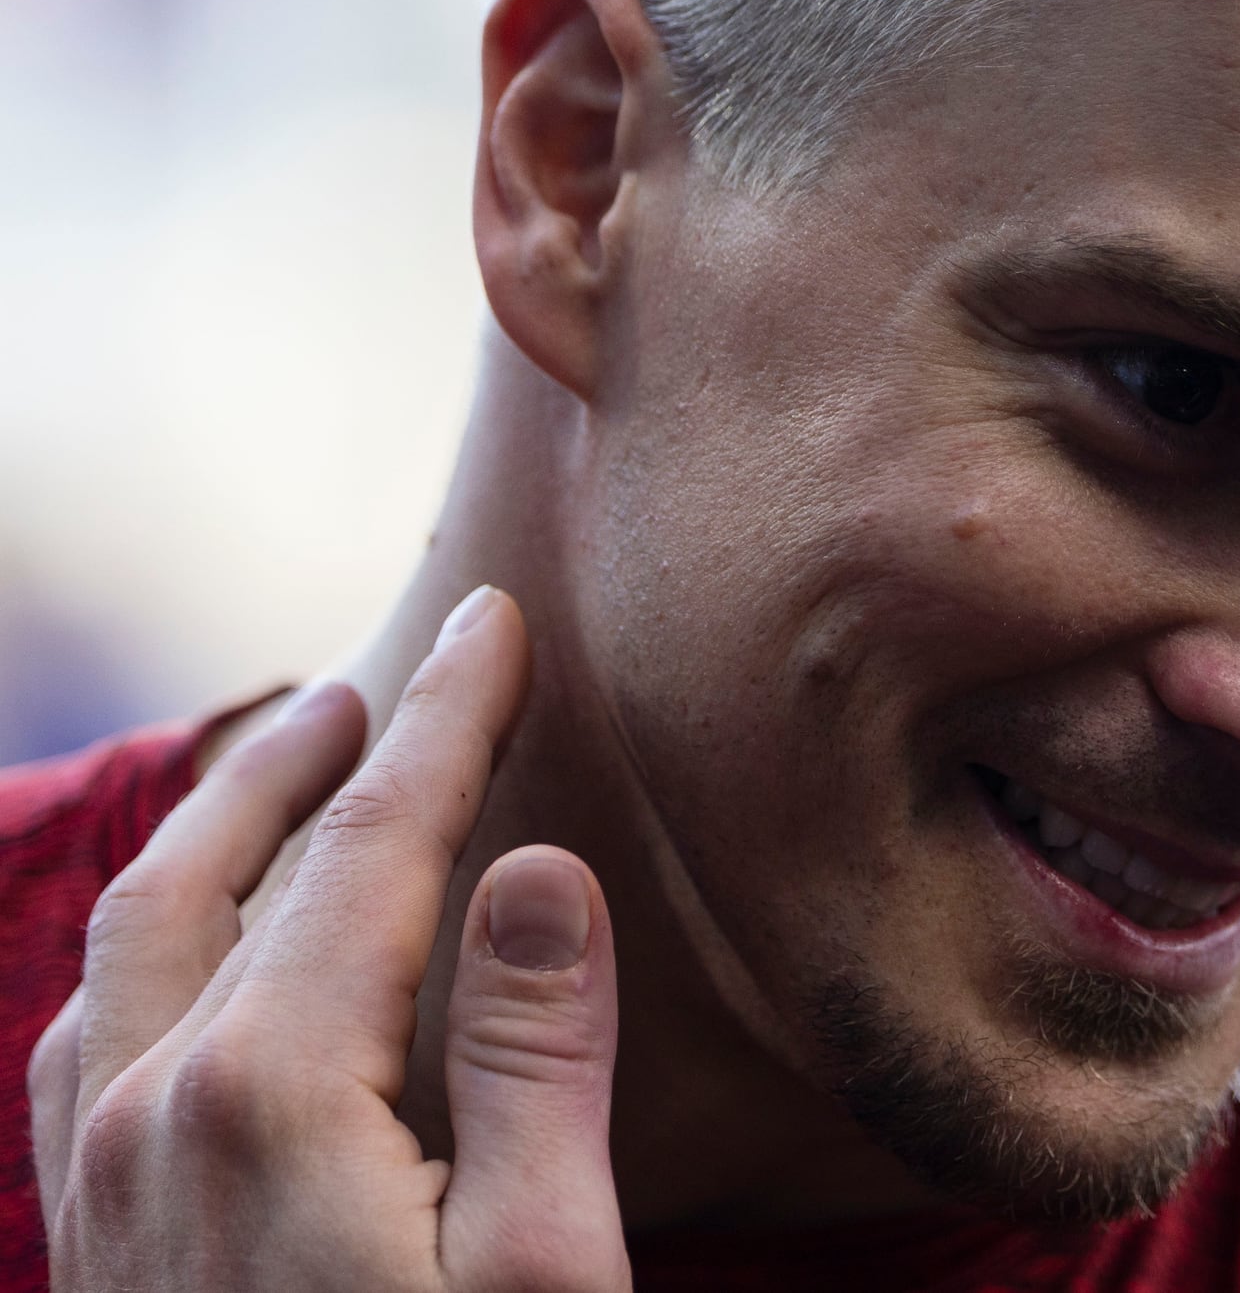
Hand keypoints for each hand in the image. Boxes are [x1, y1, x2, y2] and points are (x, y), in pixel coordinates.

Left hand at [27, 587, 629, 1290]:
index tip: (493, 622)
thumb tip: (536, 867)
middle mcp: (154, 1115)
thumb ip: (534, 1063)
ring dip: (219, 828)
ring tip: (292, 769)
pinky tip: (196, 950)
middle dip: (323, 751)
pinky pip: (90, 1038)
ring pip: (137, 938)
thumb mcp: (543, 1268)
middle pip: (239, 866)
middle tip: (394, 672)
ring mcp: (99, 1183)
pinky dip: (151, 940)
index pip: (376, 846)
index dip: (445, 719)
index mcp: (275, 1096)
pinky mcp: (86, 1248)